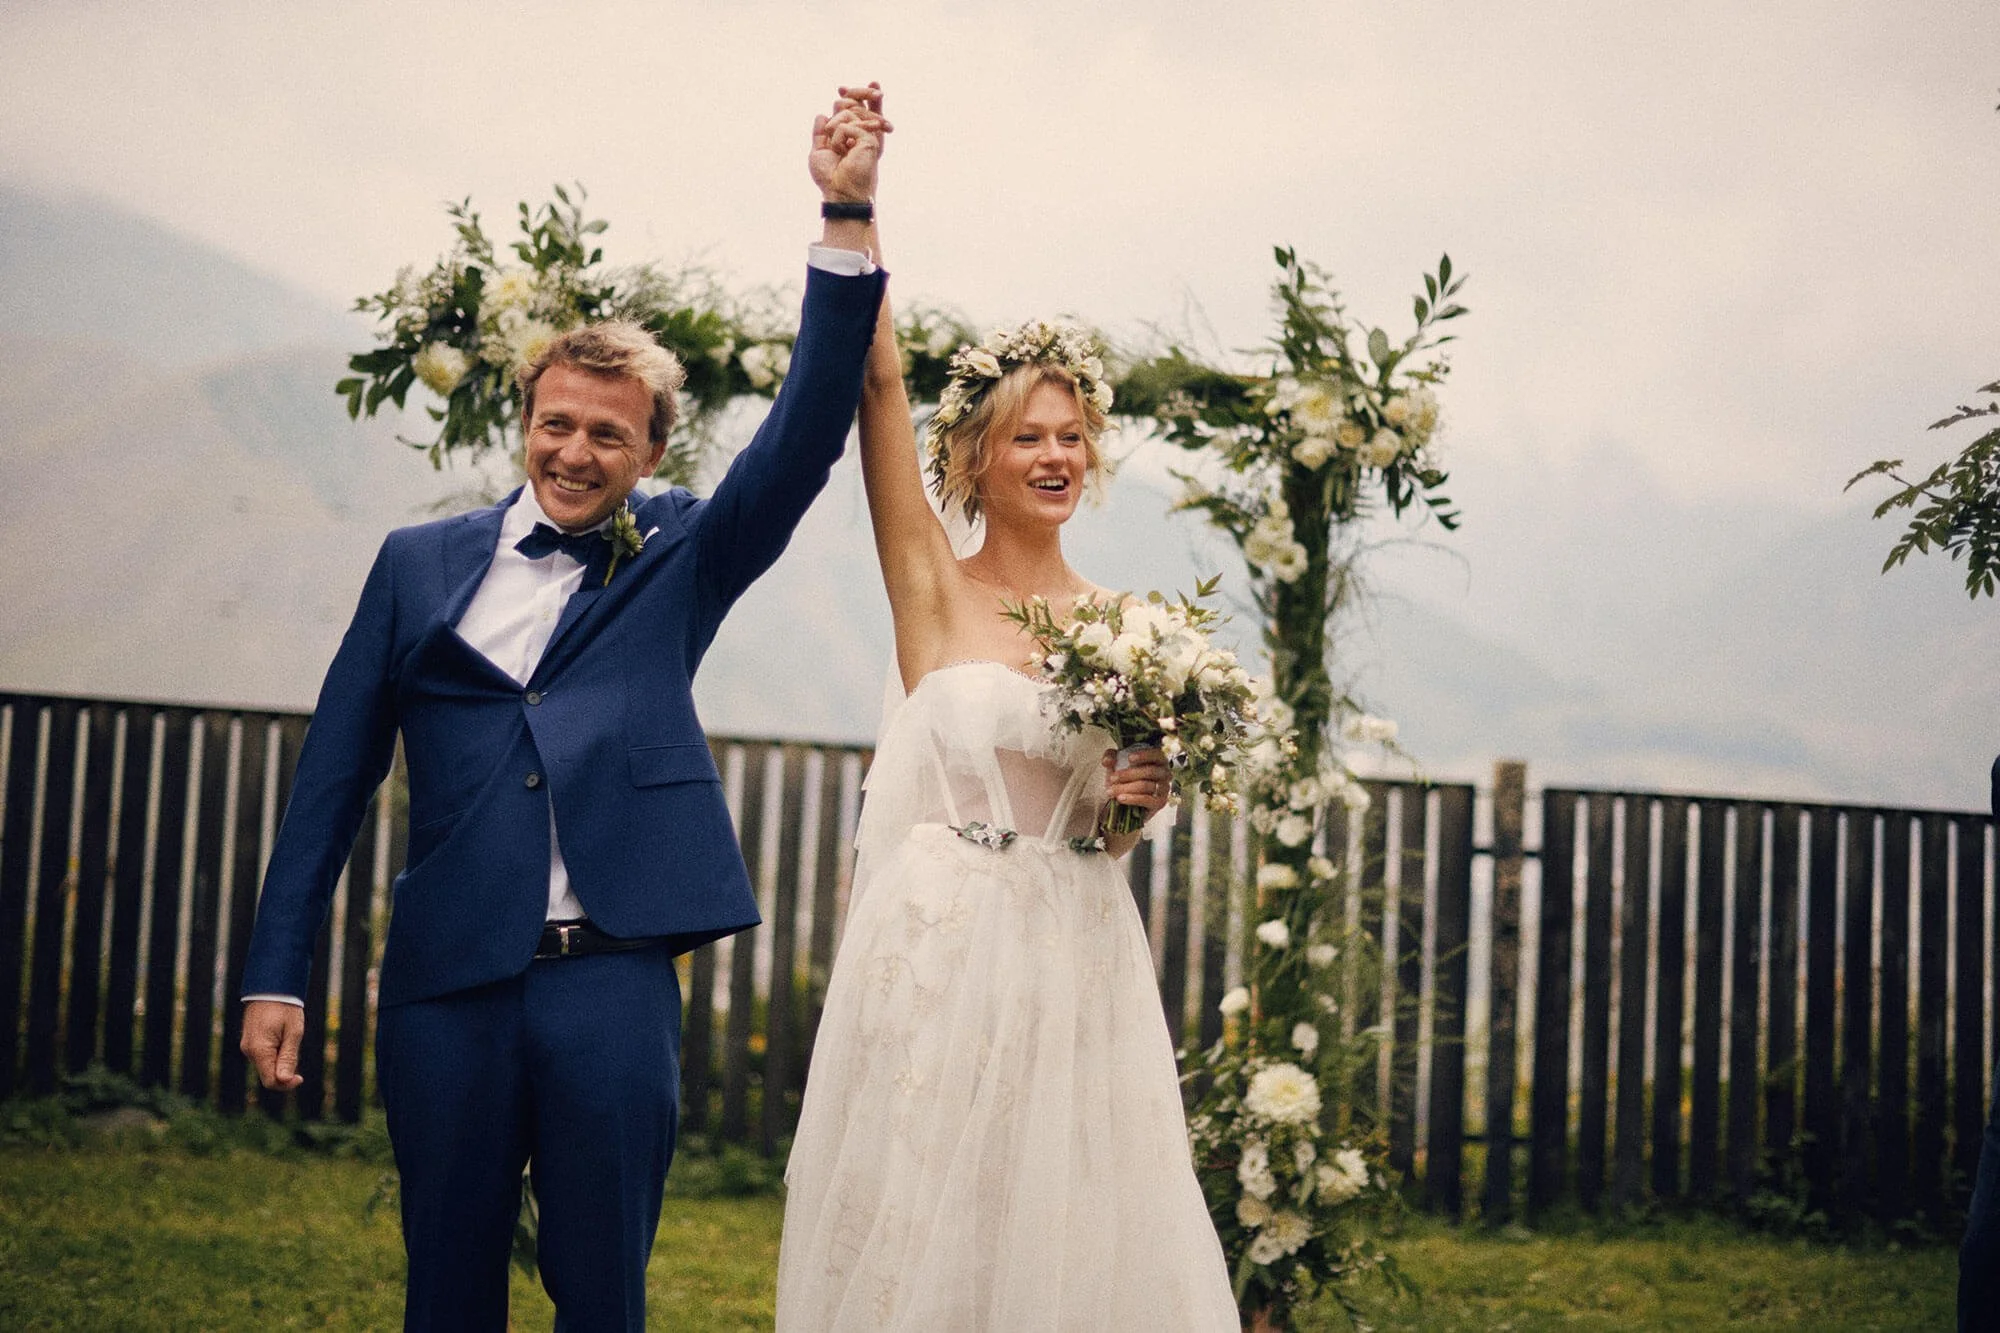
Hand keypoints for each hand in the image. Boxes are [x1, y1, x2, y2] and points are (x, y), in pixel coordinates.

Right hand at [241, 1000, 304, 1090]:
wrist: (271, 988)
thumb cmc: (285, 1008)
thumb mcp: (293, 1032)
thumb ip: (288, 1057)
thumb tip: (284, 1080)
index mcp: (259, 1050)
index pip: (270, 1081)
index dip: (286, 1085)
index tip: (300, 1078)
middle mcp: (249, 1051)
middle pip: (267, 1075)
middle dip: (284, 1073)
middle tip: (297, 1052)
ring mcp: (248, 1047)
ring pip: (265, 1066)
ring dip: (280, 1062)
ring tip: (290, 1039)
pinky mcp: (250, 1042)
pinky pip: (263, 1056)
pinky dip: (274, 1055)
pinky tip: (283, 1039)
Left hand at [809, 81, 890, 202]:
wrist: (839, 190)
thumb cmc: (829, 177)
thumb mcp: (819, 151)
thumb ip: (819, 133)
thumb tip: (822, 114)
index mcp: (850, 136)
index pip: (851, 109)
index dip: (849, 95)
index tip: (842, 88)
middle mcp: (861, 134)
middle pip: (858, 103)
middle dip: (859, 92)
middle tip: (858, 92)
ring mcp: (867, 136)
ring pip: (849, 112)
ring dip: (834, 128)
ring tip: (837, 148)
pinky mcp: (869, 139)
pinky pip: (846, 125)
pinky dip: (837, 138)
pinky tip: (843, 151)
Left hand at [1102, 745, 1172, 819]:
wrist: (1126, 802)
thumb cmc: (1124, 778)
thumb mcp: (1116, 764)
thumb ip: (1111, 757)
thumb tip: (1107, 760)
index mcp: (1158, 760)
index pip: (1157, 754)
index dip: (1145, 755)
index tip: (1129, 758)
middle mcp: (1165, 773)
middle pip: (1149, 771)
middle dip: (1128, 774)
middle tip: (1112, 778)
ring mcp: (1164, 789)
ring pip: (1145, 786)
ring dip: (1125, 788)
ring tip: (1110, 791)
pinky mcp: (1160, 803)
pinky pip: (1147, 800)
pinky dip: (1132, 799)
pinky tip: (1120, 798)